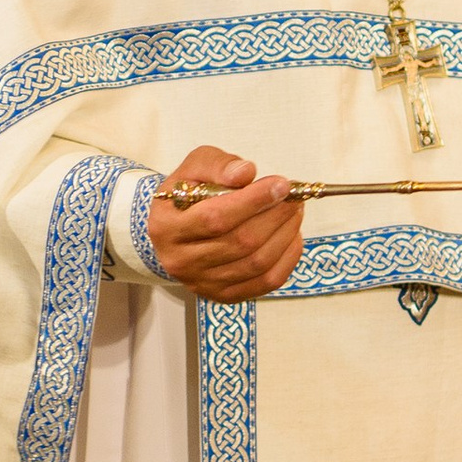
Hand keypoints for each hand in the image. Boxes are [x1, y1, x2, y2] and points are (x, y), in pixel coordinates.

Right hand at [143, 147, 303, 300]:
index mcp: (166, 227)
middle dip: (275, 217)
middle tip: (293, 198)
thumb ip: (217, 165)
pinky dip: (287, 258)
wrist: (177, 229)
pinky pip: (266, 282)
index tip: (281, 185)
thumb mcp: (194, 168)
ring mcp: (202, 283)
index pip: (215, 218)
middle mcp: (180, 261)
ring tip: (295, 212)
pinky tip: (292, 235)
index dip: (253, 201)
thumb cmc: (188, 194)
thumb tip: (246, 172)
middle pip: (240, 243)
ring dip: (285, 235)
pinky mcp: (224, 296)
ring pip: (256, 263)